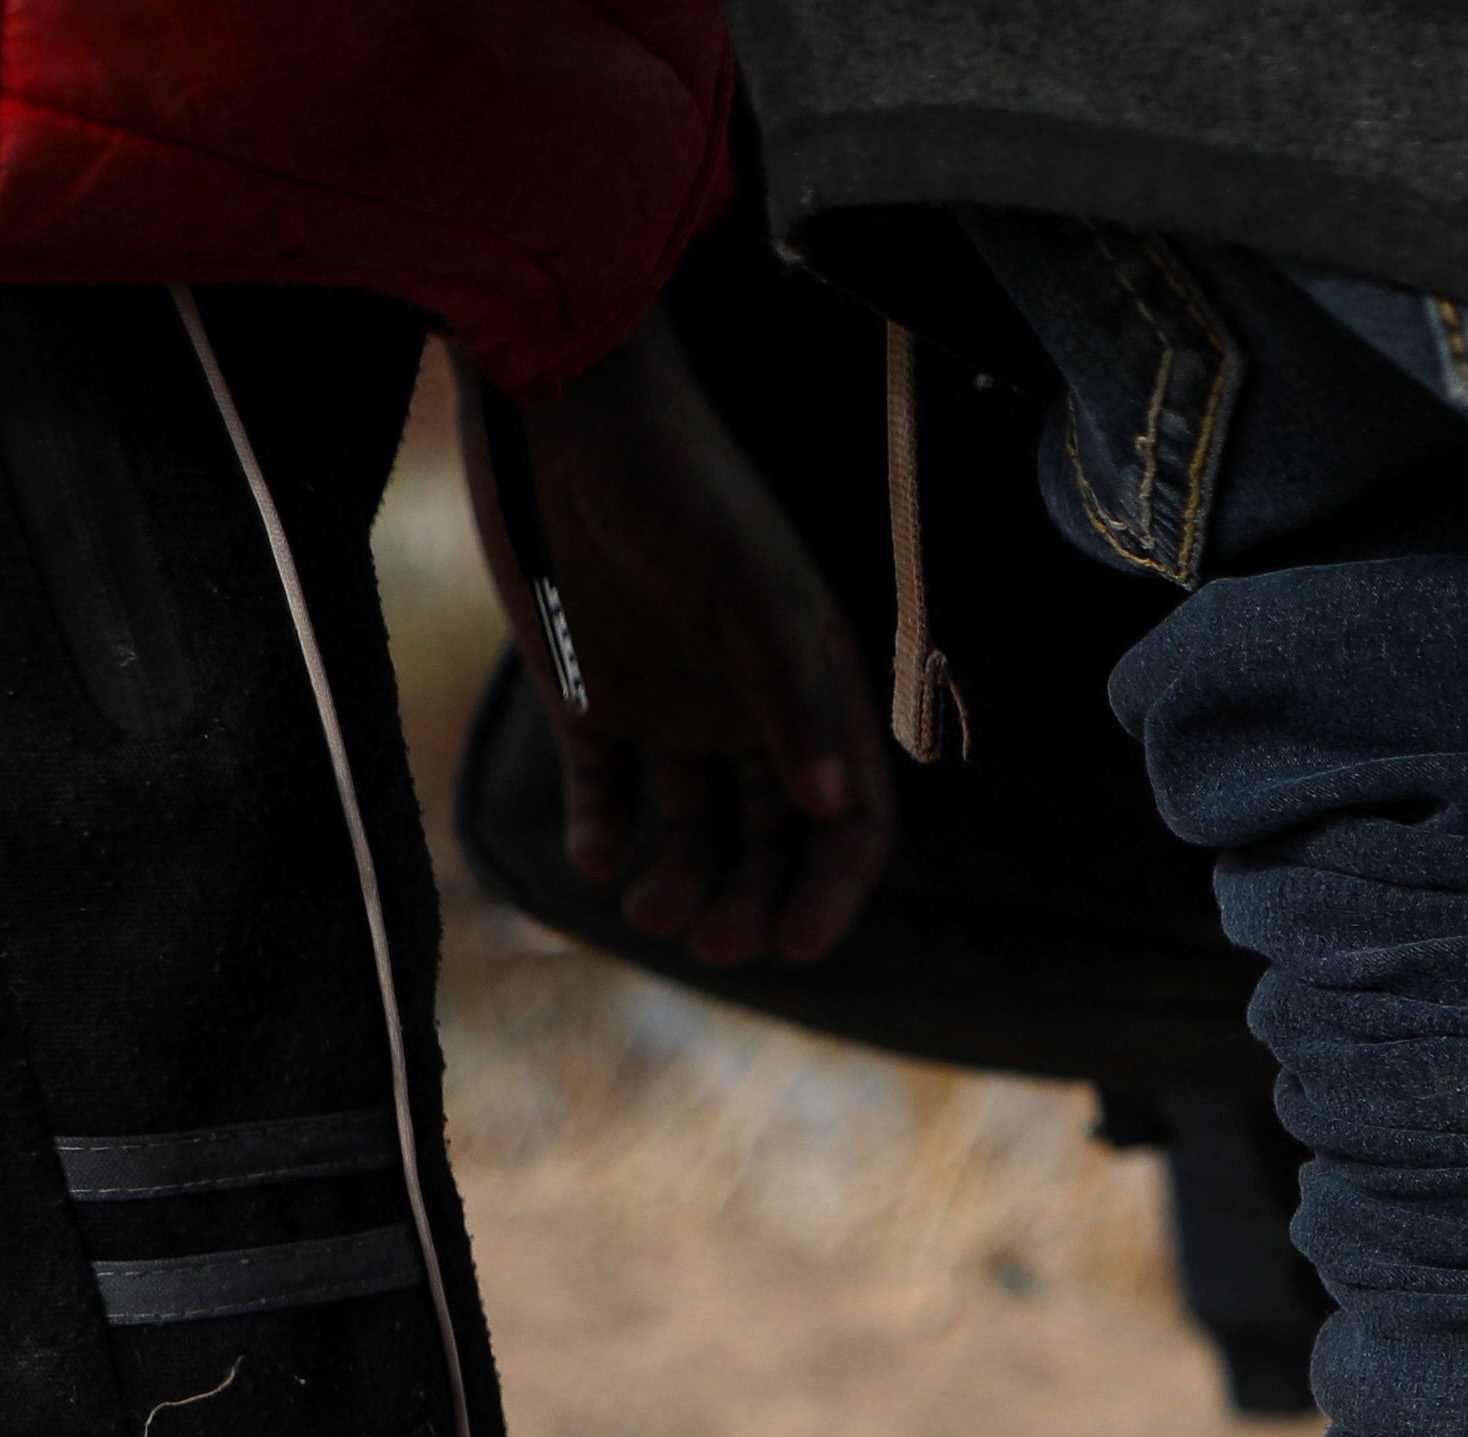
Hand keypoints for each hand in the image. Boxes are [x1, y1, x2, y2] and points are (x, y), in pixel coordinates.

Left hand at [463, 321, 889, 967]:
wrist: (563, 409)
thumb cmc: (674, 483)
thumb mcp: (743, 582)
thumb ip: (792, 688)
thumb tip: (834, 805)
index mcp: (813, 693)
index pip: (852, 821)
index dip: (832, 891)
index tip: (792, 945)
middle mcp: (752, 714)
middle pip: (774, 847)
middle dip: (753, 905)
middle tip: (711, 941)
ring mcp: (673, 710)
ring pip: (693, 836)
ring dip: (681, 887)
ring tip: (646, 909)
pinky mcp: (591, 699)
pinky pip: (606, 797)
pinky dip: (601, 841)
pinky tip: (594, 859)